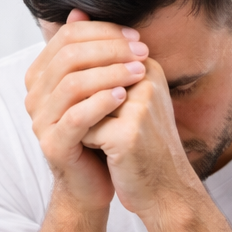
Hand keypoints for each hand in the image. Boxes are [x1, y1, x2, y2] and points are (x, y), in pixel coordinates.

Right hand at [24, 9, 149, 210]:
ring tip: (140, 72)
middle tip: (142, 52)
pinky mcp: (52, 144)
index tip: (136, 37)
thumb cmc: (99, 131)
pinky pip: (75, 116)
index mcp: (41, 76)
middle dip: (110, 50)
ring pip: (72, 84)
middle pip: (69, 57)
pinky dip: (101, 102)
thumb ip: (90, 54)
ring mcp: (39, 121)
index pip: (67, 38)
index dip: (103, 32)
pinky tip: (124, 96)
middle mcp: (34, 95)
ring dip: (109, 73)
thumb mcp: (96, 87)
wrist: (94, 181)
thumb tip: (79, 11)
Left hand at [81, 57, 200, 217]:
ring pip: (82, 101)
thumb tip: (66, 41)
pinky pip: (84, 127)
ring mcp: (140, 107)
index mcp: (148, 68)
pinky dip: (86, 141)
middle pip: (87, 78)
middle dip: (80, 102)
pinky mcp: (128, 133)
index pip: (96, 57)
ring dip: (82, 121)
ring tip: (100, 138)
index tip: (90, 108)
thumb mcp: (130, 103)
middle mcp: (147, 81)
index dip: (81, 84)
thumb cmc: (144, 147)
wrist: (165, 190)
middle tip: (90, 125)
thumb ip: (105, 74)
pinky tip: (104, 154)